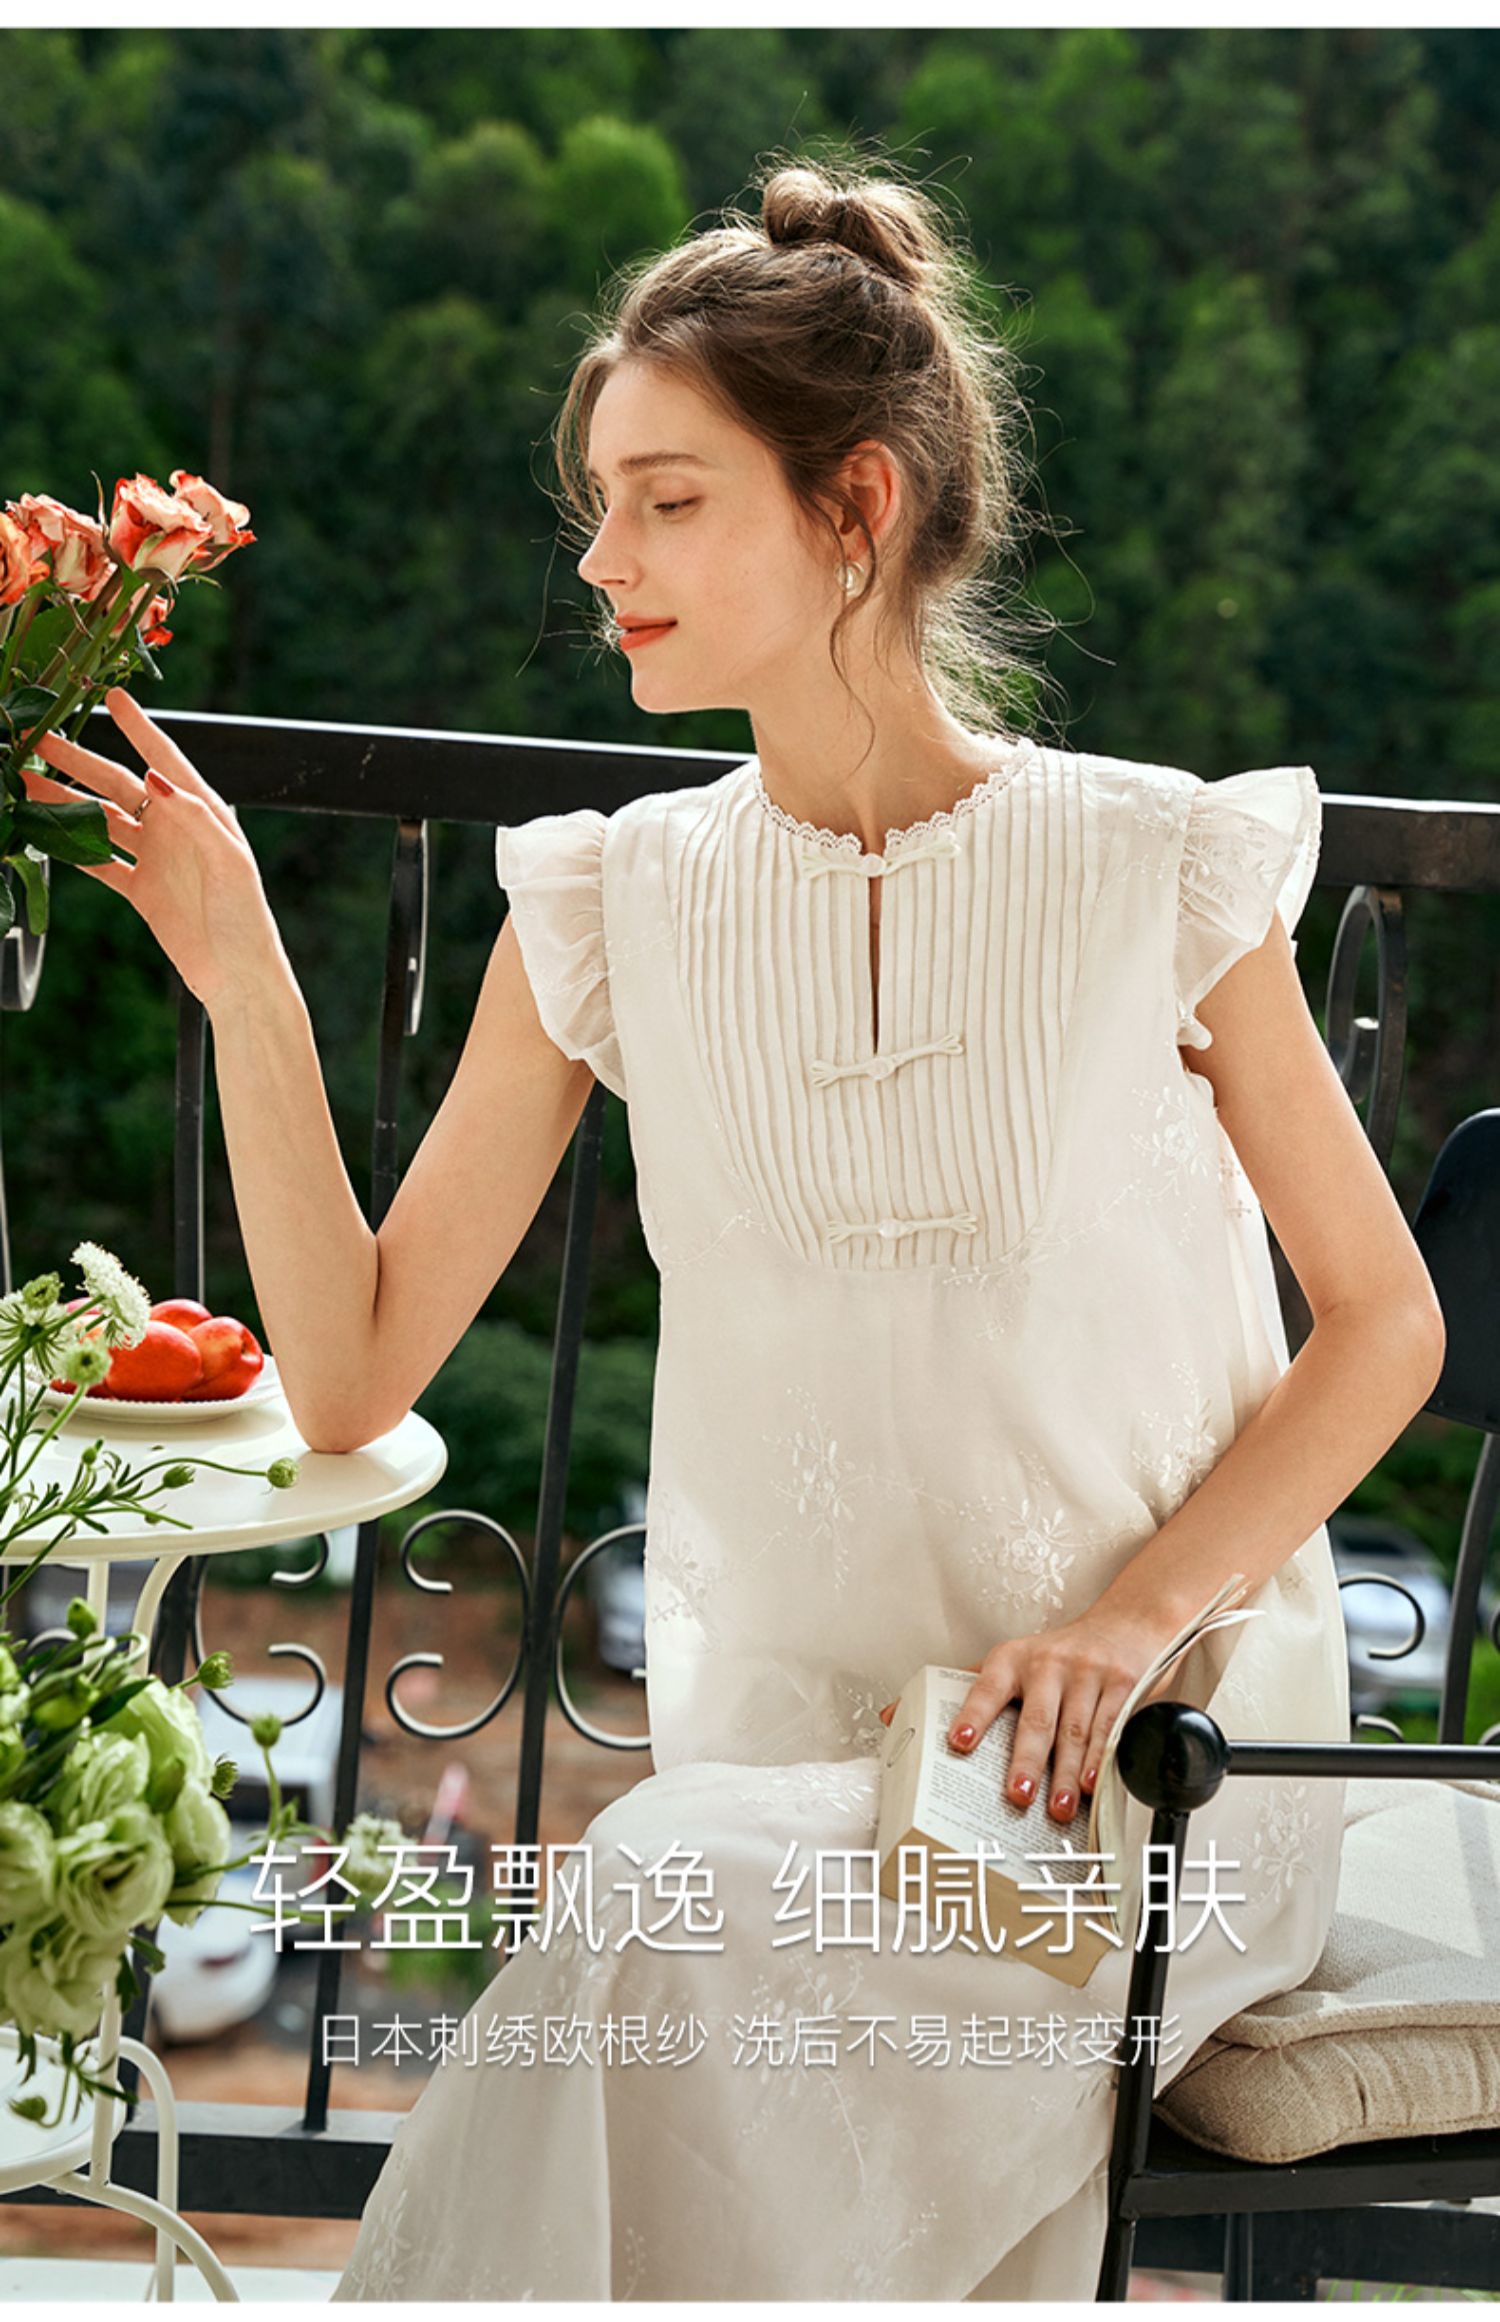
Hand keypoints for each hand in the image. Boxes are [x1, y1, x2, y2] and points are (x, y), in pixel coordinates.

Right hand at [26, 687, 284, 1012]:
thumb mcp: (230, 863)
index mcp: (203, 814)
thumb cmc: (246, 919)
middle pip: (121, 786)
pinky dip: (73, 847)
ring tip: (26, 782)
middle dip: (81, 762)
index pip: (165, 760)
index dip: (139, 729)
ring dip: (66, 802)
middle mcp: (177, 830)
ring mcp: (157, 859)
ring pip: (103, 820)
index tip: (112, 697)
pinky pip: (101, 862)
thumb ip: (195, 817)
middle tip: (40, 741)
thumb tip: (155, 777)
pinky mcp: (141, 891)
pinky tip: (44, 832)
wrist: (238, 978)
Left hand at [876, 1602, 1179, 1825]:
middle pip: (1036, 1718)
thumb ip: (959, 1690)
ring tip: (1058, 1809)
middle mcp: (1048, 1664)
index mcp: (1011, 1659)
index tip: (959, 1742)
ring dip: (1066, 1775)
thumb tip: (892, 1716)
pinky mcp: (1123, 1686)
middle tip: (1015, 1796)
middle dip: (1026, 1760)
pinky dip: (1102, 1760)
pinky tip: (1094, 1786)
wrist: (1125, 1626)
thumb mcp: (1009, 1662)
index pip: (986, 1686)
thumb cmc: (1056, 1655)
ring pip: (1075, 1731)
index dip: (973, 1714)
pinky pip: (1111, 1728)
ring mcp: (1088, 1675)